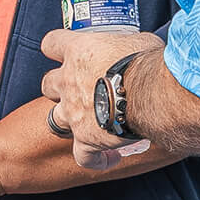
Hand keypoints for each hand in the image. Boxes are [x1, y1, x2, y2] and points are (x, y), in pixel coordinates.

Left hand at [41, 29, 163, 168]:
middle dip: (59, 87)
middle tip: (80, 88)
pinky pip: (83, 157)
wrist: (152, 92)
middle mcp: (70, 81)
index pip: (51, 43)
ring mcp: (74, 112)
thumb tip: (141, 48)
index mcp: (79, 50)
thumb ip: (129, 44)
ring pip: (55, 119)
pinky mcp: (86, 139)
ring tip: (88, 122)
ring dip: (69, 120)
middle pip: (47, 84)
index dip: (57, 47)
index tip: (66, 51)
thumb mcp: (138, 40)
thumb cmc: (147, 61)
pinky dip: (95, 159)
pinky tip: (111, 157)